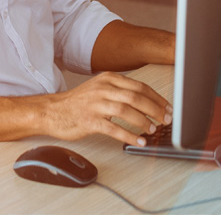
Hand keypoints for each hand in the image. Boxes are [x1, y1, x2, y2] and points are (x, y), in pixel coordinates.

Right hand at [45, 72, 171, 145]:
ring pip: (126, 110)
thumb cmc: (78, 102)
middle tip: (166, 120)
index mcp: (107, 79)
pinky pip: (114, 129)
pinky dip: (129, 136)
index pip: (139, 86)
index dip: (157, 98)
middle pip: (135, 96)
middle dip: (155, 109)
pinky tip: (139, 142)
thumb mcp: (99, 89)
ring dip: (143, 121)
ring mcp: (95, 104)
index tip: (168, 109)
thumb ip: (120, 92)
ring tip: (153, 130)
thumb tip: (147, 103)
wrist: (52, 110)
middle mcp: (102, 88)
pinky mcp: (89, 120)